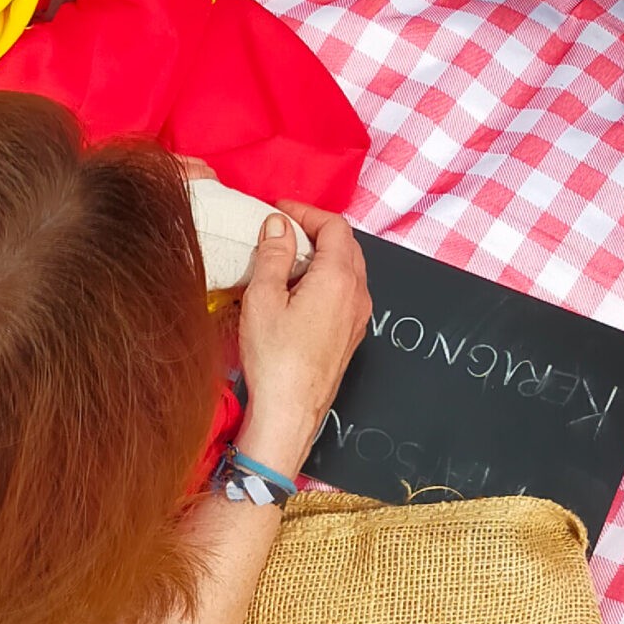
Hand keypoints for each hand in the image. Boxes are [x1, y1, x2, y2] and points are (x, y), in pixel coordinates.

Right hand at [234, 205, 369, 474]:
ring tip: (289, 255)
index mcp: (339, 278)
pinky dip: (328, 277)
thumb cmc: (275, 358)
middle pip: (346, 244)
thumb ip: (274, 255)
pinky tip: (301, 288)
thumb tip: (279, 224)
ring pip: (350, 268)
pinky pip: (347, 291)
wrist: (290, 413)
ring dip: (324, 253)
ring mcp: (359, 316)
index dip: (306, 211)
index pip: (334, 226)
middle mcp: (358, 293)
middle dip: (316, 229)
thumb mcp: (264, 299)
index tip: (279, 210)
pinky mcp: (352, 334)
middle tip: (283, 228)